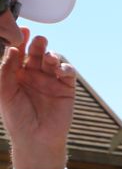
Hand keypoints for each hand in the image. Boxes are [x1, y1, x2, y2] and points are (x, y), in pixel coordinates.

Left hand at [0, 31, 75, 168]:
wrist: (36, 138)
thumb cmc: (16, 117)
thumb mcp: (4, 92)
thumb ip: (6, 70)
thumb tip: (13, 49)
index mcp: (16, 74)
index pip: (18, 53)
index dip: (20, 41)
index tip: (22, 30)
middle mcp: (33, 75)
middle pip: (36, 53)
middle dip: (37, 45)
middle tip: (38, 40)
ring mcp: (50, 80)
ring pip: (53, 60)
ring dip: (51, 55)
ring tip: (49, 57)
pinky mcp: (66, 88)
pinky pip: (68, 72)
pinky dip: (65, 67)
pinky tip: (60, 69)